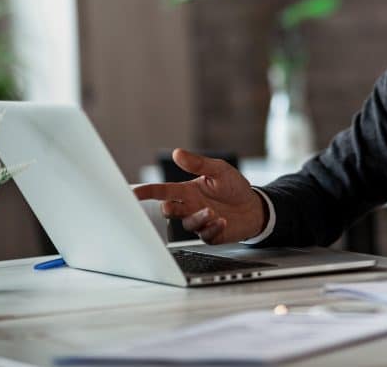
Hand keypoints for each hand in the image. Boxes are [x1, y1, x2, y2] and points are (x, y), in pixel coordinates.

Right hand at [132, 149, 266, 244]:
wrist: (254, 206)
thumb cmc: (233, 187)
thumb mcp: (219, 170)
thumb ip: (198, 164)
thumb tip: (178, 152)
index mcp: (187, 191)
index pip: (163, 191)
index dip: (146, 192)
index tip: (133, 193)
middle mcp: (190, 207)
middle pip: (170, 210)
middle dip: (168, 208)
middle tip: (170, 206)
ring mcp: (199, 221)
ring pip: (187, 223)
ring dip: (198, 217)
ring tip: (213, 211)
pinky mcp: (210, 234)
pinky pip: (205, 235)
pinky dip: (212, 228)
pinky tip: (222, 221)